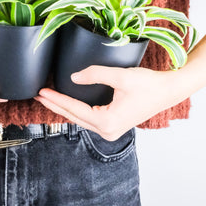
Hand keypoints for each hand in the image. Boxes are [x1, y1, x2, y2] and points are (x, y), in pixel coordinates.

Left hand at [35, 65, 188, 140]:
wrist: (168, 91)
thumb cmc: (149, 85)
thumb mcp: (120, 76)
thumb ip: (95, 74)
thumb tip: (74, 77)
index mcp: (107, 122)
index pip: (73, 109)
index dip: (56, 99)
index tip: (41, 92)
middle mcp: (107, 131)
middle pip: (73, 116)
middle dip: (55, 105)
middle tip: (38, 95)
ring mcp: (110, 130)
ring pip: (80, 119)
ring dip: (64, 108)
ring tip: (48, 98)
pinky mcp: (113, 126)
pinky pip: (88, 119)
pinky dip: (76, 110)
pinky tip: (67, 103)